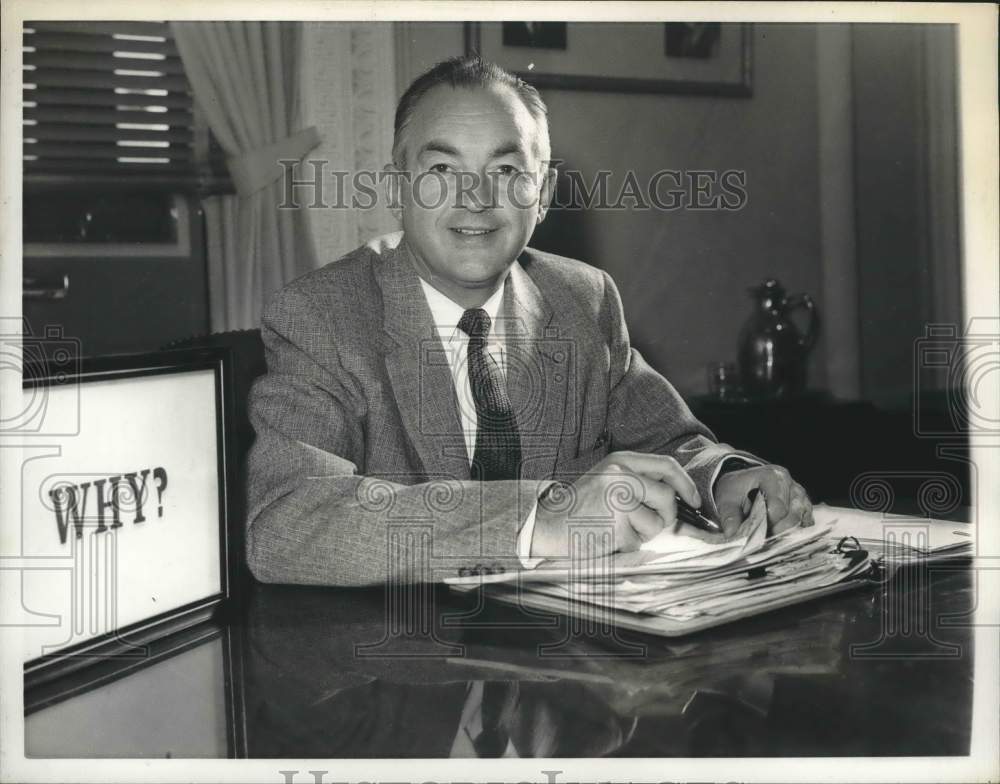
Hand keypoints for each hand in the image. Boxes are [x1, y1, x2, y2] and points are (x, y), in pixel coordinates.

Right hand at [530, 451, 701, 558]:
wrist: (546, 525)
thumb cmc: (580, 507)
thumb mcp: (606, 480)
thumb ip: (637, 481)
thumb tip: (679, 496)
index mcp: (618, 461)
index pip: (666, 466)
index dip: (685, 484)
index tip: (694, 501)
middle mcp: (619, 476)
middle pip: (667, 497)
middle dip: (666, 516)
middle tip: (648, 524)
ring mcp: (617, 501)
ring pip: (656, 524)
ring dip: (643, 533)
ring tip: (617, 528)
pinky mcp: (615, 526)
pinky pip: (638, 542)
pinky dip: (627, 545)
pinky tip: (606, 537)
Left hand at [714, 465, 812, 536]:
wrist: (743, 484)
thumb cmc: (736, 490)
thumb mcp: (726, 499)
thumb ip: (729, 516)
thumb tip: (731, 534)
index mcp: (773, 476)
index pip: (777, 508)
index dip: (767, 525)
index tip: (755, 535)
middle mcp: (791, 484)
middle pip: (791, 516)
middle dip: (776, 531)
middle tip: (762, 539)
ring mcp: (800, 495)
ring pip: (801, 520)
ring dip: (786, 533)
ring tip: (770, 538)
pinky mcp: (804, 506)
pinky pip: (806, 522)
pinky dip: (794, 532)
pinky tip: (781, 536)